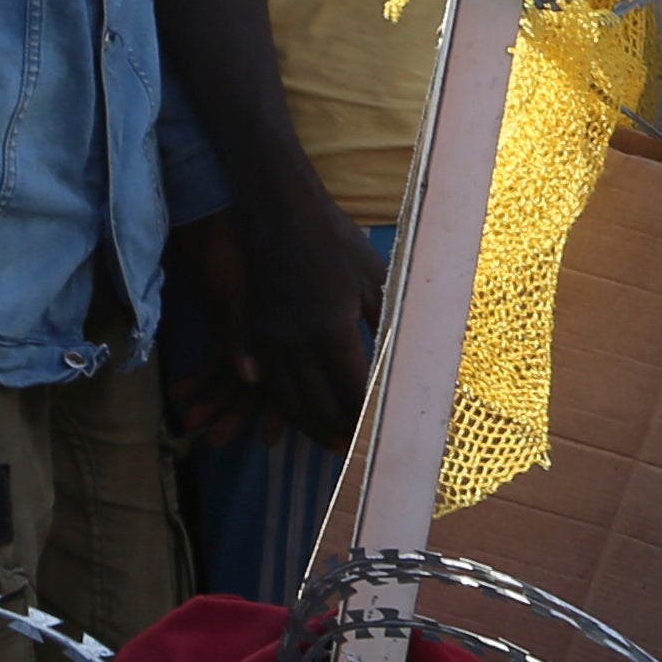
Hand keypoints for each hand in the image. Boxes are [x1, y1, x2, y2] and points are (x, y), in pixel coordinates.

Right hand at [176, 190, 381, 451]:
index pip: (352, 392)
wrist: (279, 211)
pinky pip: (268, 386)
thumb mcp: (374, 279)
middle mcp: (296, 343)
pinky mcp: (254, 335)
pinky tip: (301, 419)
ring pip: (289, 403)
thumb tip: (407, 360)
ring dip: (312, 429)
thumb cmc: (335, 241)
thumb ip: (386, 324)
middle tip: (361, 450)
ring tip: (335, 444)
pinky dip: (285, 410)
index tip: (383, 433)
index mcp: (331, 329)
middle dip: (341, 433)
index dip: (366, 418)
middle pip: (319, 407)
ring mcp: (269, 340)